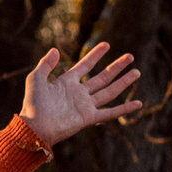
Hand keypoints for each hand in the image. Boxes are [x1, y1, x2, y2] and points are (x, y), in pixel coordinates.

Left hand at [15, 42, 144, 147]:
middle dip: (116, 67)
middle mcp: (79, 93)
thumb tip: (55, 50)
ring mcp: (85, 105)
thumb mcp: (36, 79)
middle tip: (130, 56)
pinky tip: (138, 103)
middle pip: (102, 77)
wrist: (35, 127)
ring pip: (109, 91)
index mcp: (67, 82)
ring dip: (123, 82)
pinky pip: (110, 112)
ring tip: (137, 72)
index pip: (85, 66)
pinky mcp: (89, 118)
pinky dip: (124, 109)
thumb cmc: (33, 105)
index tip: (106, 45)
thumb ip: (45, 64)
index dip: (95, 55)